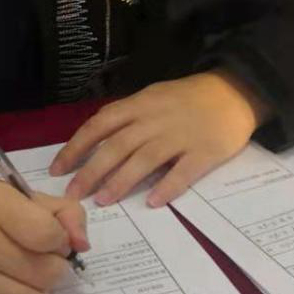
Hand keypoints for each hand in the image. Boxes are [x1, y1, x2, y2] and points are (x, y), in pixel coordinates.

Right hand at [0, 179, 88, 293]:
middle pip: (46, 274)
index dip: (60, 240)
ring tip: (26, 275)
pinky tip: (6, 286)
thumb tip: (82, 246)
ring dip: (39, 291)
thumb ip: (61, 212)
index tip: (49, 237)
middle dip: (54, 267)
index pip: (49, 236)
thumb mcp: (17, 194)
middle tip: (39, 257)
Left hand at [49, 69, 271, 208]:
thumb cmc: (188, 98)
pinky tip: (152, 202)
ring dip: (121, 180)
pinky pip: (183, 171)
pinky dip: (167, 187)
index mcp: (140, 105)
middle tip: (74, 195)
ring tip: (104, 200)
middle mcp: (155, 119)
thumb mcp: (153, 98)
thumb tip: (95, 145)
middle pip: (117, 145)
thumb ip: (127, 119)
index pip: (100, 124)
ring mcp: (181, 136)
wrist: (235, 91)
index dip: (76, 147)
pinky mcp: (205, 152)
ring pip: (145, 159)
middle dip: (92, 170)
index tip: (58, 170)